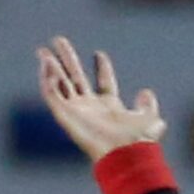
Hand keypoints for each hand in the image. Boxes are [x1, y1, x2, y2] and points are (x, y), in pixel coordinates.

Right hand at [35, 36, 166, 161]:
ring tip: (43, 51)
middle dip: (68, 60)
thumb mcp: (149, 120)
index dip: (103, 68)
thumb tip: (146, 92)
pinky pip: (51, 95)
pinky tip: (46, 64)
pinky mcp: (64, 115)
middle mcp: (91, 108)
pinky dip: (47, 80)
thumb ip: (148, 107)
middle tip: (59, 40)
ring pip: (59, 84)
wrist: (123, 153)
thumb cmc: (137, 142)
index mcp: (110, 107)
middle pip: (75, 78)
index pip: (104, 83)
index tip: (100, 54)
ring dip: (51, 67)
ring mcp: (76, 111)